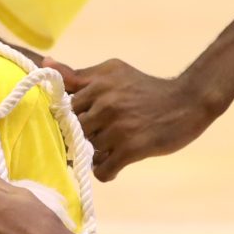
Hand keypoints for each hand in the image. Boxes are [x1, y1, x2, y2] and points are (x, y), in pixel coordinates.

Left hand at [54, 58, 220, 180]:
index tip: (76, 123)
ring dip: (94, 155)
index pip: (63, 105)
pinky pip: (102, 170)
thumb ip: (79, 74)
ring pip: (86, 151)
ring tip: (109, 150)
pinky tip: (115, 163)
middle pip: (72, 130)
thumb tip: (46, 62)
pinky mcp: (131, 148)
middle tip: (95, 139)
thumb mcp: (113, 72)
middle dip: (80, 137)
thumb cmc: (147, 88)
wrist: (188, 102)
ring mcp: (117, 126)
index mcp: (98, 82)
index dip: (67, 117)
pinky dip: (106, 171)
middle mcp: (105, 102)